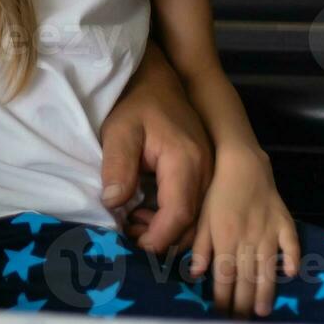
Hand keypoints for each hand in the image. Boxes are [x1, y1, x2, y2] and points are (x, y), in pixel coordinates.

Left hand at [99, 45, 212, 253]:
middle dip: (161, 237)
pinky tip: (147, 210)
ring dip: (167, 229)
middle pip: (191, 222)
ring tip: (134, 221)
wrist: (157, 79)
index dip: (157, 237)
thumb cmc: (135, 103)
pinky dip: (174, 216)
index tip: (132, 243)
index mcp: (186, 161)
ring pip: (196, 218)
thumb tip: (114, 203)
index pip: (179, 214)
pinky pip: (195, 205)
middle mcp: (206, 170)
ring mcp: (209, 171)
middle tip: (128, 232)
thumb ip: (117, 166)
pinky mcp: (205, 171)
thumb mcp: (119, 131)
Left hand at [188, 146, 299, 319]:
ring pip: (267, 268)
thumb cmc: (217, 192)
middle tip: (243, 320)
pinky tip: (291, 274)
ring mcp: (268, 231)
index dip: (222, 298)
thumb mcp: (201, 218)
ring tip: (264, 312)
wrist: (241, 163)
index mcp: (225, 239)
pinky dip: (292, 258)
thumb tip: (196, 274)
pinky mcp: (284, 221)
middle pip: (246, 278)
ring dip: (266, 292)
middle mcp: (247, 239)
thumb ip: (200, 247)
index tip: (221, 314)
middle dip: (244, 302)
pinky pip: (291, 243)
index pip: (224, 276)